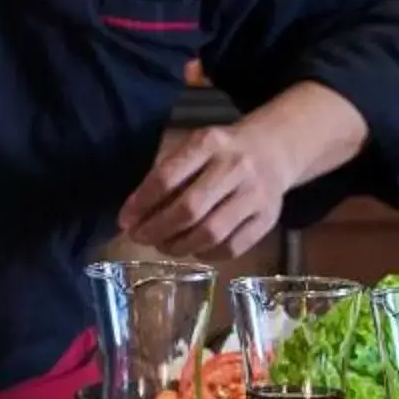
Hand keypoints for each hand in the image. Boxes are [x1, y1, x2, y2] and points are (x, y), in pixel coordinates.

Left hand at [117, 124, 292, 259]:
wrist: (273, 151)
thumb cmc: (220, 152)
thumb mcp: (193, 148)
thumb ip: (165, 175)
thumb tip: (134, 216)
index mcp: (209, 143)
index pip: (167, 177)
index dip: (141, 204)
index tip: (125, 220)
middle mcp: (235, 167)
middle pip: (189, 209)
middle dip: (157, 230)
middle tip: (140, 238)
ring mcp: (256, 194)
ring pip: (211, 233)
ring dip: (179, 246)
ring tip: (164, 245)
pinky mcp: (269, 218)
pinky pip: (232, 247)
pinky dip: (207, 255)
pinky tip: (193, 250)